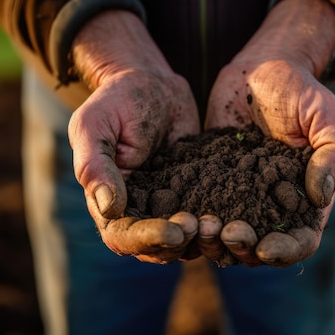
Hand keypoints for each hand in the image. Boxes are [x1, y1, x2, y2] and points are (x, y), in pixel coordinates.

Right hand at [68, 11, 200, 263]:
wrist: (154, 85)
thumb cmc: (116, 101)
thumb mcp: (95, 126)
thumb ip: (96, 166)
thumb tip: (108, 209)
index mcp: (106, 203)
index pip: (123, 237)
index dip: (148, 239)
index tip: (175, 232)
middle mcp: (138, 213)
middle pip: (157, 248)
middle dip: (182, 243)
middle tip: (207, 227)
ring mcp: (168, 207)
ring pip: (186, 241)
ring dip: (204, 239)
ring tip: (223, 223)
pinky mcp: (195, 197)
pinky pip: (208, 219)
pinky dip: (222, 223)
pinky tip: (240, 214)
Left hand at [201, 0, 334, 266]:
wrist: (259, 69)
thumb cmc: (301, 90)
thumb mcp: (328, 117)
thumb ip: (332, 155)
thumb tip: (320, 197)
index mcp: (305, 199)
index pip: (300, 240)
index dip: (286, 251)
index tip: (267, 249)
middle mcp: (271, 205)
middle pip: (259, 247)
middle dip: (243, 249)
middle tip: (228, 235)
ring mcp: (238, 196)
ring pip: (225, 236)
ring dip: (213, 241)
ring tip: (201, 228)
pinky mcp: (210, 181)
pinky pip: (199, 209)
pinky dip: (190, 219)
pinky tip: (179, 215)